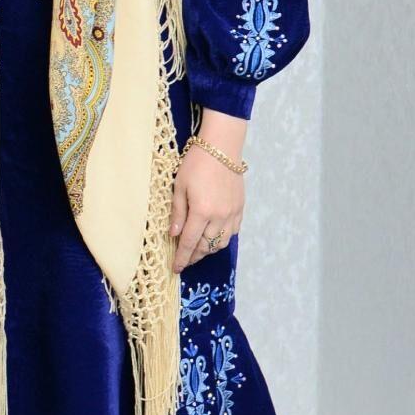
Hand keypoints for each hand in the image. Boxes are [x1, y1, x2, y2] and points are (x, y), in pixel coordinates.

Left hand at [169, 143, 244, 273]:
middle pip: (206, 246)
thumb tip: (174, 234)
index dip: (182, 258)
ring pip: (221, 243)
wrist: (221, 146)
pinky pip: (233, 232)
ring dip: (208, 250)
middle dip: (194, 256)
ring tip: (198, 250)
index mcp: (202, 211)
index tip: (176, 268)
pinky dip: (222, 239)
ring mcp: (232, 213)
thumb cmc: (196, 162)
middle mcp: (219, 216)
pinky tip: (214, 236)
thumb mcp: (179, 186)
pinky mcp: (240, 208)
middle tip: (185, 260)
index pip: (189, 242)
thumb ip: (177, 212)